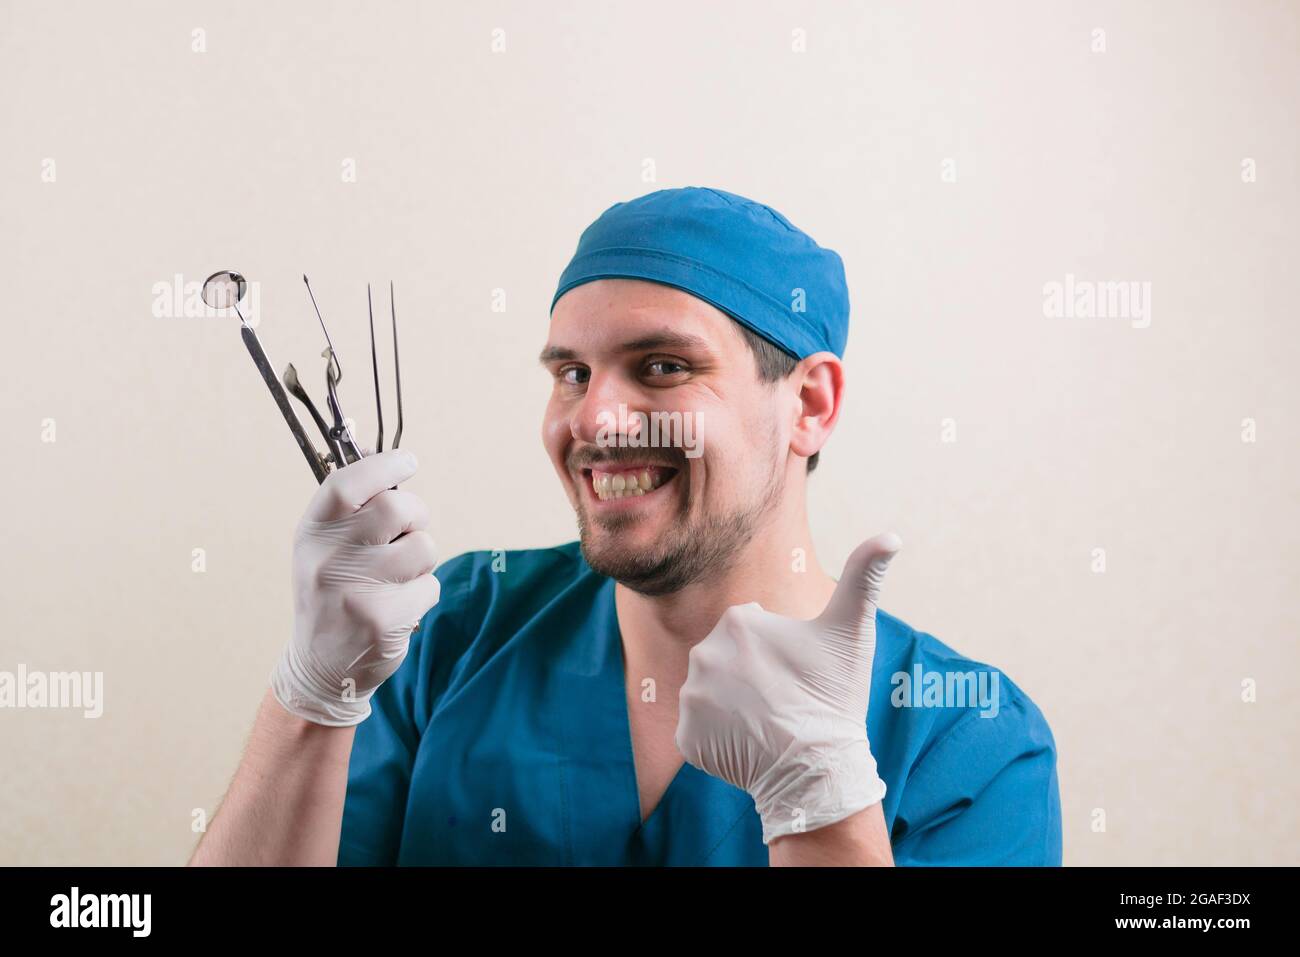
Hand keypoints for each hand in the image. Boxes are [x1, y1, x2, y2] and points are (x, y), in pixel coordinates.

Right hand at [270, 450, 440, 725]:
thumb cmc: (332, 591)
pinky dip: (423, 593)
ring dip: (423, 559)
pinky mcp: (382, 620)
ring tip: (399, 575)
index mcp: (312, 532)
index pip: (346, 484)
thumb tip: (373, 446)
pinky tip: (399, 606)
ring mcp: (354, 591)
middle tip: (408, 531)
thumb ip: (351, 502)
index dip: (383, 467)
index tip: (408, 462)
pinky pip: (429, 586)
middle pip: (396, 509)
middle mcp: (327, 559)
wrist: (321, 666)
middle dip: (416, 515)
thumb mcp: (325, 545)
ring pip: (422, 547)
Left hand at [675, 533, 900, 842]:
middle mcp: (703, 653)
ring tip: (766, 721)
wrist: (816, 768)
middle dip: (750, 676)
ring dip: (732, 705)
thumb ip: (866, 577)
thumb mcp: (851, 631)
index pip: (750, 631)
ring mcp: (691, 697)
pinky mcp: (685, 736)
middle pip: (727, 661)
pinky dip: (717, 738)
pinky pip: (698, 731)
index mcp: (737, 621)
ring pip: (711, 694)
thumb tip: (892, 535)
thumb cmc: (834, 695)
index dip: (777, 653)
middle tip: (783, 699)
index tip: (796, 672)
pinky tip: (746, 742)